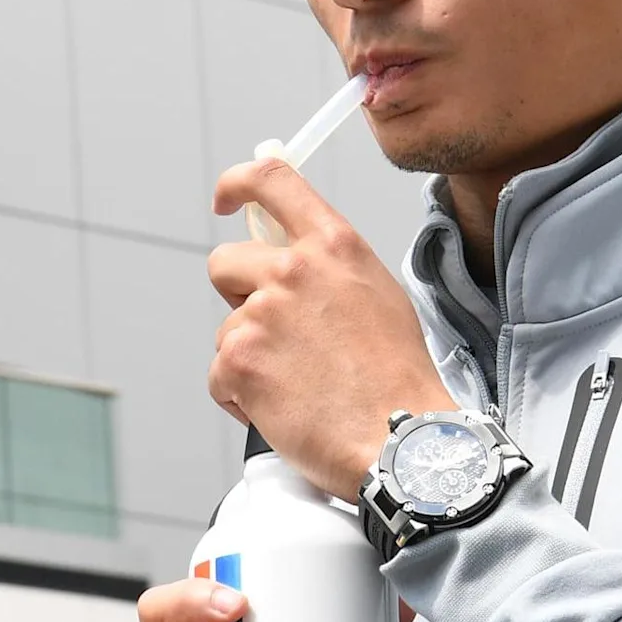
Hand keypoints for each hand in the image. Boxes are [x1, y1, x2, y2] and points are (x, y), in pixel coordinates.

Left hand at [209, 154, 456, 499]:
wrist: (402, 440)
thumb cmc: (398, 379)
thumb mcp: (378, 294)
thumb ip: (330, 267)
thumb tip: (296, 260)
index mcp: (333, 245)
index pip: (271, 180)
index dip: (238, 183)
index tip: (227, 199)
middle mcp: (293, 270)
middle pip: (226, 262)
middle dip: (240, 297)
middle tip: (280, 335)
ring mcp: (261, 314)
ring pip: (226, 328)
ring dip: (250, 356)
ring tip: (300, 384)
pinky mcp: (239, 361)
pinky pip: (219, 375)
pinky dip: (242, 397)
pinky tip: (285, 408)